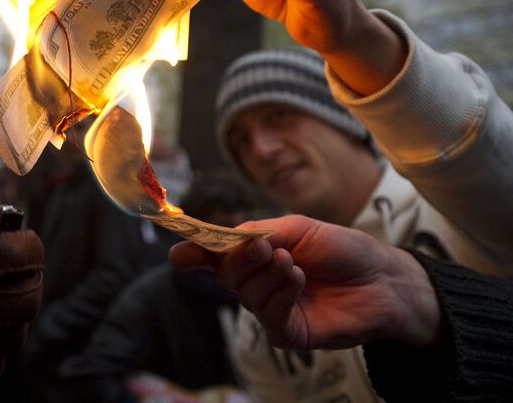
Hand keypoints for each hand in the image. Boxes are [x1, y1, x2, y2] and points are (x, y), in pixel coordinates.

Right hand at [169, 214, 440, 350]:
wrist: (384, 278)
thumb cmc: (343, 249)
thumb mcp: (297, 228)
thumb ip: (257, 232)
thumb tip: (223, 239)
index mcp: (256, 255)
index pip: (215, 255)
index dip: (194, 252)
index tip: (178, 254)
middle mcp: (258, 282)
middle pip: (227, 274)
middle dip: (241, 259)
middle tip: (265, 247)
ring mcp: (272, 308)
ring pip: (246, 294)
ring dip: (267, 274)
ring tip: (293, 262)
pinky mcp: (289, 333)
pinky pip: (268, 316)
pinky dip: (280, 294)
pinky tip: (298, 279)